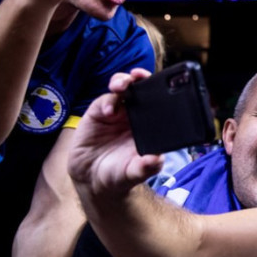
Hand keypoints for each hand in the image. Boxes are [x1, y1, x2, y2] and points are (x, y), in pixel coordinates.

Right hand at [68, 68, 162, 202]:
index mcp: (150, 124)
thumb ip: (146, 166)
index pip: (159, 101)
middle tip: (139, 75)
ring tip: (121, 86)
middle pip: (140, 88)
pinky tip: (109, 111)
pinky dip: (107, 102)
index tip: (165, 83)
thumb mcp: (135, 173)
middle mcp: (134, 114)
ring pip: (121, 88)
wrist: (91, 180)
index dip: (161, 89)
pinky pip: (104, 101)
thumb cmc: (119, 175)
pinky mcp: (97, 113)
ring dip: (122, 82)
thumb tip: (158, 159)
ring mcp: (116, 112)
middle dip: (141, 77)